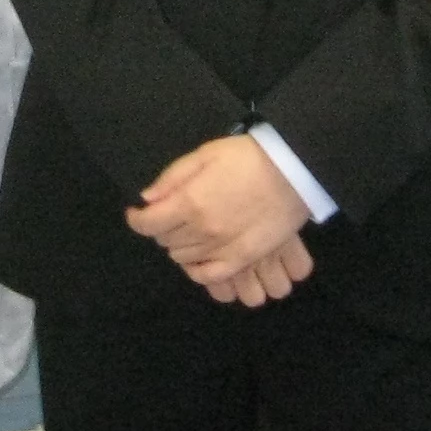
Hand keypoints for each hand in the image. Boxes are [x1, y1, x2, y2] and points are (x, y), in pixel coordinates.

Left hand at [128, 136, 310, 298]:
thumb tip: (147, 198)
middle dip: (161, 226)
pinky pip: (208, 275)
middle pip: (164, 240)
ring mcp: (221, 249)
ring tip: (189, 229)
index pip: (147, 223)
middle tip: (171, 214)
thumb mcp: (205, 154)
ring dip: (178, 244)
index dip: (137, 219)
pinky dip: (196, 270)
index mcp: (189, 202)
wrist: (292, 171)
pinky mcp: (241, 259)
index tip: (137, 213)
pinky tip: (197, 258)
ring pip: (182, 257)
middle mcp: (201, 231)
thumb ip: (172, 178)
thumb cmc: (247, 157)